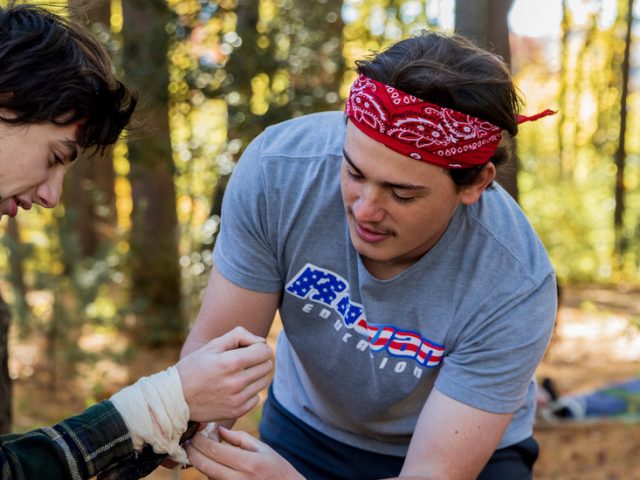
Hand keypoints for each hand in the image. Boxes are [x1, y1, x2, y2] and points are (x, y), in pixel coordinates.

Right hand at [176, 326, 272, 421]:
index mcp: (231, 362)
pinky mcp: (237, 411)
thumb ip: (239, 336)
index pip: (264, 351)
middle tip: (244, 361)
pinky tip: (235, 389)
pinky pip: (257, 398)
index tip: (251, 348)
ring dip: (255, 376)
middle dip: (259, 360)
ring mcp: (238, 399)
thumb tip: (262, 342)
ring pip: (263, 382)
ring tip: (238, 374)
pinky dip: (250, 392)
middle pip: (267, 366)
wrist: (175, 398)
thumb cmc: (194, 367)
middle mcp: (236, 382)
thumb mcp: (212, 345)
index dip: (260, 347)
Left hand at [187, 426, 303, 479]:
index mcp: (247, 463)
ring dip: (199, 462)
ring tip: (195, 450)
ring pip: (207, 475)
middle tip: (188, 442)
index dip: (201, 442)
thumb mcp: (261, 448)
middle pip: (206, 466)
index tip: (195, 434)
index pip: (215, 451)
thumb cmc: (275, 467)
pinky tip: (208, 462)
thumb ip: (239, 438)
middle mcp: (238, 479)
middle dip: (193, 453)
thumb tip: (218, 431)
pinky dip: (208, 472)